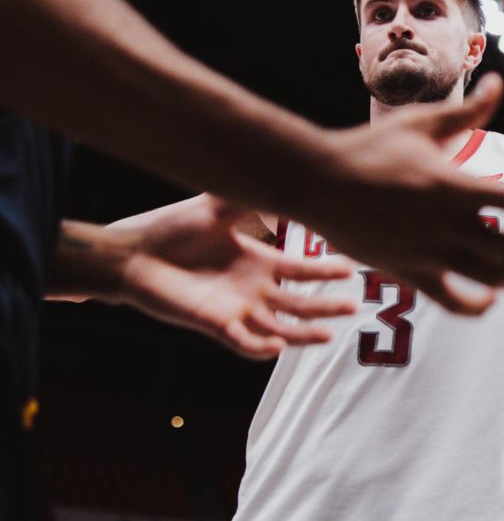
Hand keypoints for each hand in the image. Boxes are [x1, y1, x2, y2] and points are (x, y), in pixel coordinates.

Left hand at [121, 196, 356, 358]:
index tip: (351, 268)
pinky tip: (277, 346)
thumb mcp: (215, 208)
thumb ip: (246, 197)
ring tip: (327, 338)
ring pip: (279, 328)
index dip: (326, 271)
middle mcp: (254, 290)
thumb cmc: (172, 230)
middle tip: (354, 307)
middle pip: (300, 303)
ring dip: (303, 335)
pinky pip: (243, 342)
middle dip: (326, 307)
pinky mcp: (215, 324)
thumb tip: (278, 173)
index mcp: (260, 263)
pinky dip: (260, 347)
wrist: (134, 254)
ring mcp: (236, 310)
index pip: (303, 271)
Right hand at [299, 73, 503, 313]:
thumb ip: (467, 110)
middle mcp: (446, 224)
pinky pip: (454, 302)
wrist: (316, 182)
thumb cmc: (368, 147)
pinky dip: (478, 305)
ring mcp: (428, 253)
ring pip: (491, 279)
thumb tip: (498, 80)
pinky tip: (488, 296)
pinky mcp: (410, 273)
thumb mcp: (420, 123)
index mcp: (453, 185)